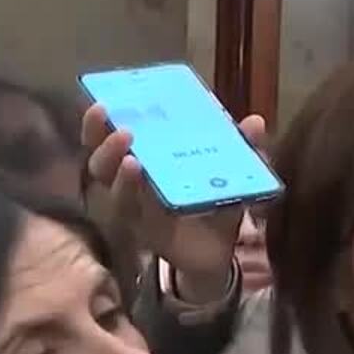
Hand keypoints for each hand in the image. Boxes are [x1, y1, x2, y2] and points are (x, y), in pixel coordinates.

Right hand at [83, 102, 263, 298]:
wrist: (218, 252)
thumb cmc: (213, 206)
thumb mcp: (229, 175)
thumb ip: (241, 149)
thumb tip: (256, 121)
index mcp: (142, 164)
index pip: (107, 141)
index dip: (97, 124)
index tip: (101, 102)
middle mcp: (130, 186)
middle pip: (100, 163)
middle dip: (102, 142)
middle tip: (117, 125)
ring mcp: (136, 210)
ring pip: (113, 191)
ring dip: (119, 173)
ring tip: (132, 159)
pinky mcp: (147, 232)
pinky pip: (137, 215)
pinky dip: (137, 198)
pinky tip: (143, 184)